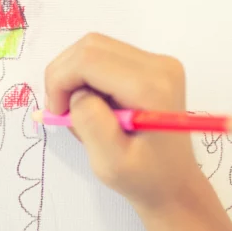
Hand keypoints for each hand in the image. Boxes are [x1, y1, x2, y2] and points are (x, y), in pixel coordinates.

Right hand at [44, 33, 206, 214]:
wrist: (174, 184)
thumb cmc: (143, 178)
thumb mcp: (111, 163)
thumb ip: (91, 123)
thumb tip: (76, 93)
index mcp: (152, 87)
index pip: (89, 59)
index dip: (61, 81)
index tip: (57, 113)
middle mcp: (159, 65)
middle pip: (90, 46)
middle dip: (64, 76)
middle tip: (61, 112)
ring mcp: (157, 62)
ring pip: (94, 48)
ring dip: (73, 76)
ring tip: (79, 111)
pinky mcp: (150, 64)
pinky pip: (104, 56)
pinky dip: (86, 77)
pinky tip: (93, 104)